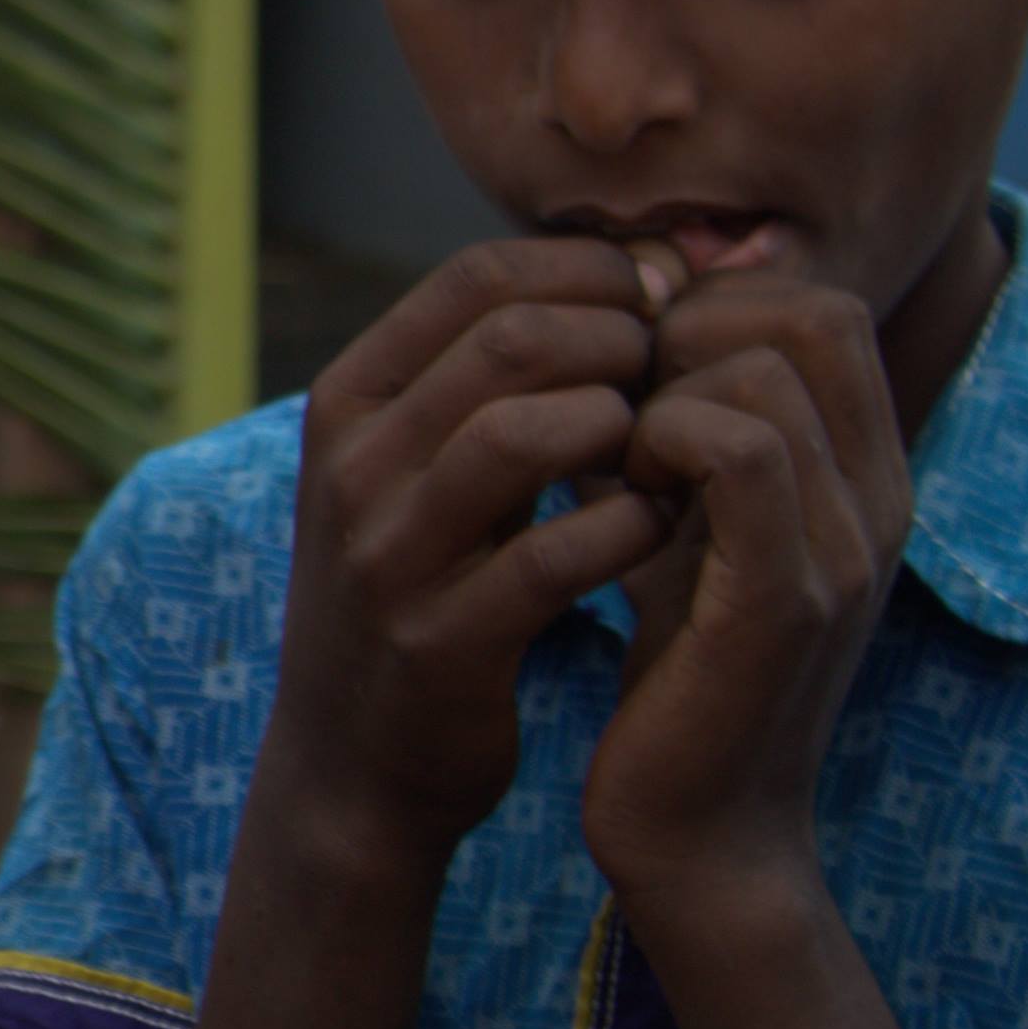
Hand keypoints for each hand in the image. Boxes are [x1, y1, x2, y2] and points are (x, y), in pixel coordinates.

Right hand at [271, 240, 675, 867]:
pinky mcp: (440, 639)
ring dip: (625, 429)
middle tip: (679, 381)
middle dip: (624, 343)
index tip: (663, 308)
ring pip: (519, 432)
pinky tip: (662, 531)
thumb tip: (637, 269)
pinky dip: (630, 531)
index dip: (593, 273)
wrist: (354, 759)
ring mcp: (387, 553)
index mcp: (348, 401)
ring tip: (667, 452)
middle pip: (507, 339)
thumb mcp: (419, 466)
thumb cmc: (422, 585)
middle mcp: (351, 465)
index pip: (476, 277)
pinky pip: (555, 557)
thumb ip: (495, 377)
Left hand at [584, 273, 905, 915]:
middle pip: (811, 314)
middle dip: (688, 330)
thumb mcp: (686, 537)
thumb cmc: (678, 678)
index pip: (821, 308)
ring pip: (768, 370)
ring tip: (613, 457)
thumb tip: (603, 342)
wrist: (696, 832)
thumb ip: (677, 446)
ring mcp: (842, 549)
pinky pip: (745, 453)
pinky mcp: (786, 599)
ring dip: (663, 389)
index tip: (630, 372)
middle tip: (615, 405)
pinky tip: (615, 492)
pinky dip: (662, 442)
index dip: (710, 306)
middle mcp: (877, 503)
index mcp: (861, 481)